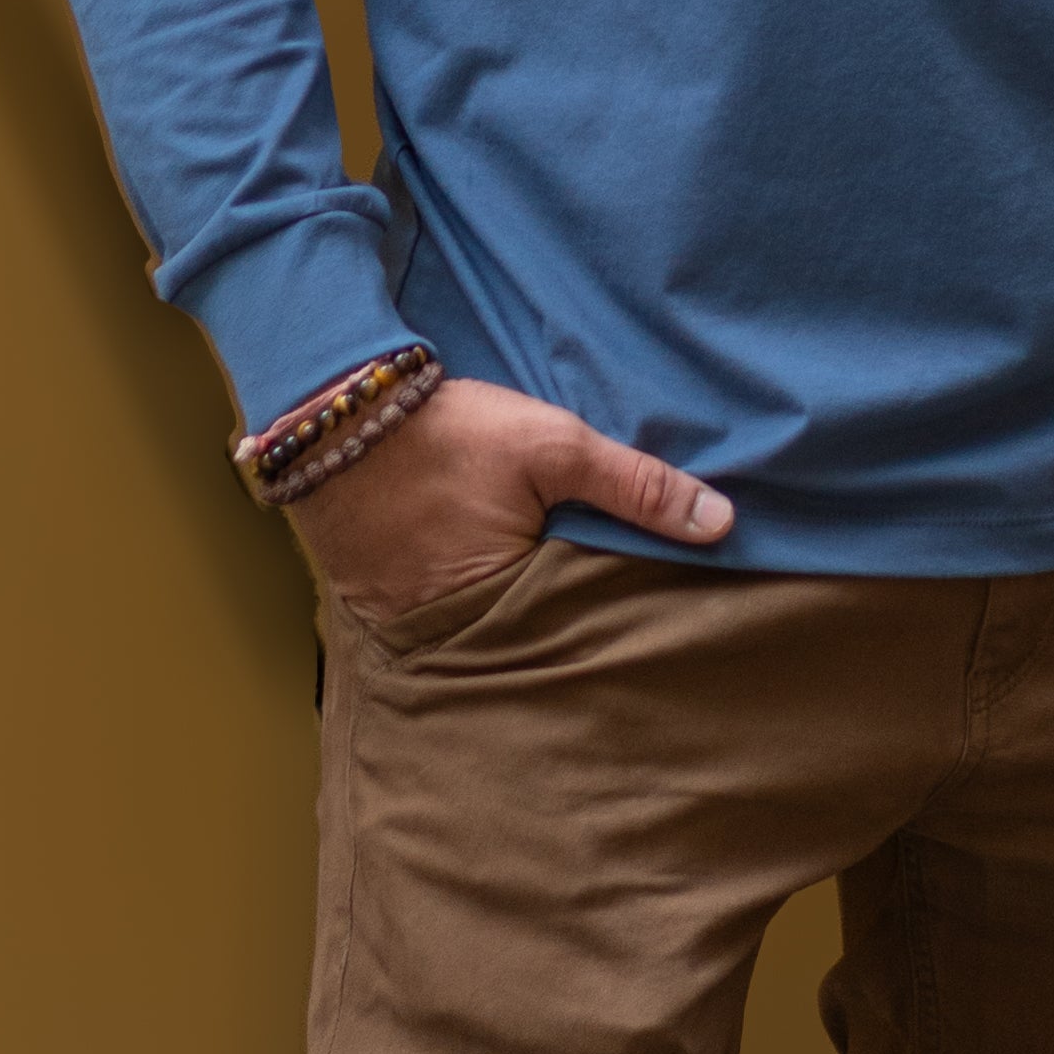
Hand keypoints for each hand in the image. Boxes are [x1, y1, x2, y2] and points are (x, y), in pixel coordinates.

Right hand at [287, 369, 733, 612]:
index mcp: (507, 608)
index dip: (623, 613)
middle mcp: (460, 636)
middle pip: (543, 638)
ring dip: (530, 613)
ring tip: (572, 593)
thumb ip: (638, 486)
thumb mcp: (553, 447)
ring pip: (499, 629)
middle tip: (624, 606)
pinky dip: (483, 601)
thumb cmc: (447, 433)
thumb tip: (722, 524)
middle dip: (579, 624)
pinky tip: (507, 578)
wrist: (331, 416)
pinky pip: (455, 616)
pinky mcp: (391, 606)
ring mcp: (419, 627)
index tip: (664, 606)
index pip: (589, 629)